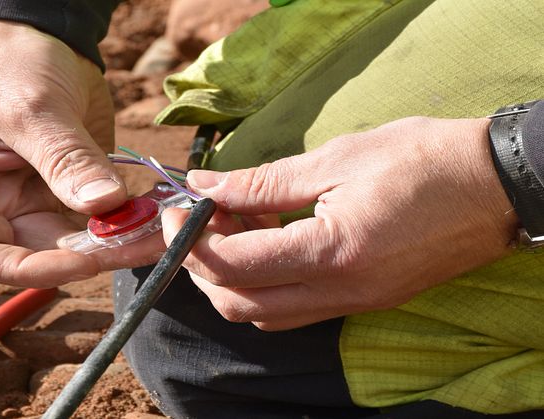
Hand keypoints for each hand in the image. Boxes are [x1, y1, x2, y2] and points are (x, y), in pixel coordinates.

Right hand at [0, 21, 162, 286]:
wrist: (31, 25)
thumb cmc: (4, 60)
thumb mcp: (30, 107)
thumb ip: (65, 159)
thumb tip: (106, 204)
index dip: (30, 270)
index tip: (83, 262)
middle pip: (42, 251)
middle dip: (94, 253)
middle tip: (147, 241)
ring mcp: (37, 194)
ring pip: (78, 237)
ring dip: (120, 238)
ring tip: (165, 227)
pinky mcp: (73, 181)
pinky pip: (100, 211)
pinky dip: (129, 214)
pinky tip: (159, 209)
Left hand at [162, 117, 517, 329]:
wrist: (497, 185)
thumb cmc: (423, 160)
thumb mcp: (336, 159)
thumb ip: (262, 182)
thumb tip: (206, 186)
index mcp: (333, 254)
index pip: (234, 266)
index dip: (191, 241)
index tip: (180, 209)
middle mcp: (341, 293)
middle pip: (239, 305)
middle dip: (203, 264)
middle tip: (203, 216)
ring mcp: (353, 304)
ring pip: (264, 315)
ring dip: (234, 276)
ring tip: (240, 222)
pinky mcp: (363, 301)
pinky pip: (295, 309)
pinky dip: (266, 282)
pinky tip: (273, 238)